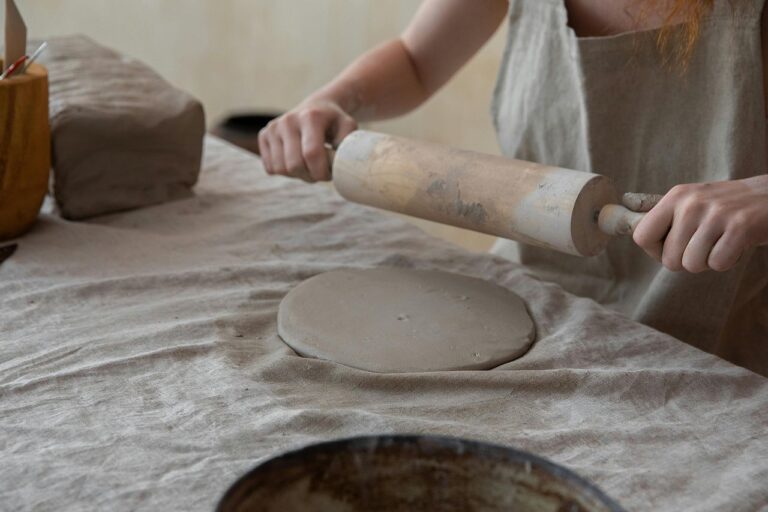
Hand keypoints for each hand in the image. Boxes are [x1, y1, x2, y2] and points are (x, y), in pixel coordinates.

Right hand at [258, 100, 356, 181]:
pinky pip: (270, 168)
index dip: (321, 172)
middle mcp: (288, 120)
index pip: (311, 154)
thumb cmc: (335, 122)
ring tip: (309, 166)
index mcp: (311, 117)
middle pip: (294, 165)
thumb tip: (342, 164)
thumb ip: (348, 144)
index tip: (330, 174)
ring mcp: (273, 127)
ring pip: (280, 169)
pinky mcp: (264, 135)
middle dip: (310, 176)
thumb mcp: (349, 128)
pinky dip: (284, 171)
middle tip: (320, 172)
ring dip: (297, 175)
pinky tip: (296, 160)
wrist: (317, 107)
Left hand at [633, 175, 767, 272]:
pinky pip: (717, 264)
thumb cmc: (726, 207)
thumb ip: (665, 218)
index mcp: (676, 196)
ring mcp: (716, 214)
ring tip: (720, 242)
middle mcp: (692, 203)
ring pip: (692, 264)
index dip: (655, 251)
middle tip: (706, 244)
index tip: (671, 248)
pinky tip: (736, 244)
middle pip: (669, 259)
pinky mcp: (740, 227)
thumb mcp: (692, 202)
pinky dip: (728, 261)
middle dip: (687, 260)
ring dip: (707, 262)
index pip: (641, 236)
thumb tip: (630, 229)